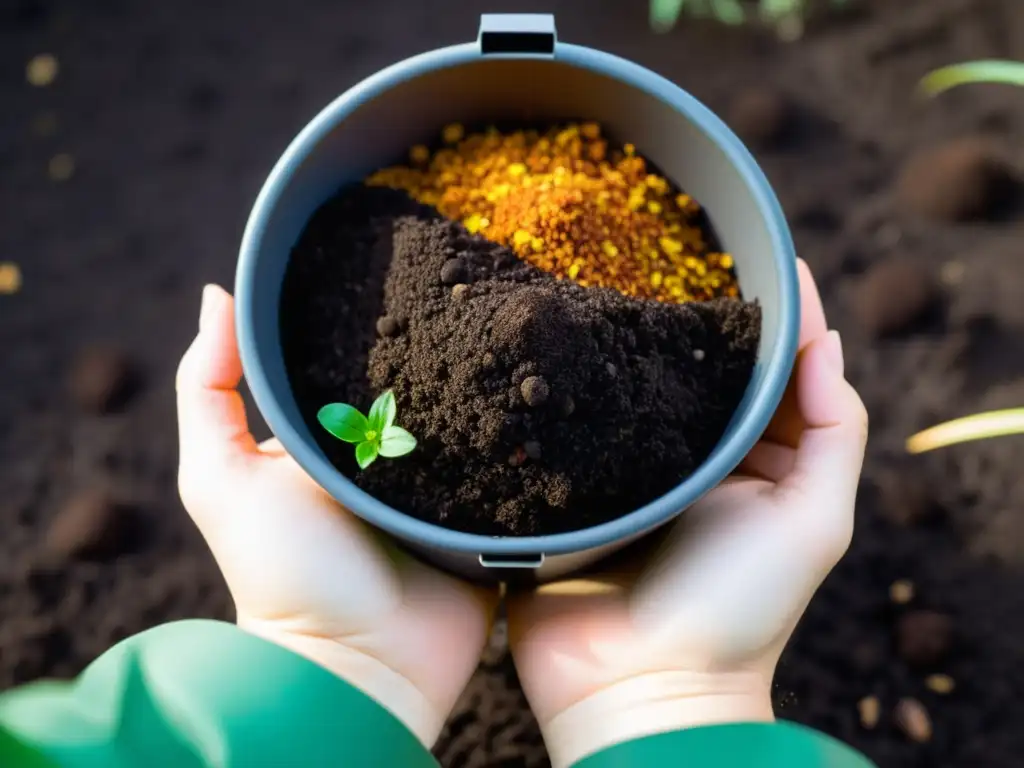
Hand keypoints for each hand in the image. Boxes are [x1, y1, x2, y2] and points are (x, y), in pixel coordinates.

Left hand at [175, 285, 497, 746]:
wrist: (360, 666)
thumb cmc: (283, 575)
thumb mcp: (221, 480)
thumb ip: (208, 391)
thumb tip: (217, 294)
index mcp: (330, 438)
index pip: (356, 362)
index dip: (376, 322)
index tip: (405, 266)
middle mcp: (388, 456)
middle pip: (421, 386)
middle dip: (443, 349)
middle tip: (478, 294)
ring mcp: (441, 486)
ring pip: (472, 420)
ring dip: (490, 391)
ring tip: (518, 334)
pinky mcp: (486, 516)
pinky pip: (510, 467)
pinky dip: (521, 442)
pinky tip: (542, 396)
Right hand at [506, 260, 867, 767]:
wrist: (638, 689)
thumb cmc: (737, 611)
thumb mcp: (814, 523)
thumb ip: (833, 433)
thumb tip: (826, 340)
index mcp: (752, 462)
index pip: (764, 375)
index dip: (768, 318)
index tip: (758, 254)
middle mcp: (690, 461)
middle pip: (690, 374)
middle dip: (682, 318)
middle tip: (661, 252)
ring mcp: (626, 473)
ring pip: (625, 393)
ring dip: (616, 348)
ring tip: (596, 283)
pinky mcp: (569, 489)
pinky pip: (568, 430)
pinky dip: (564, 394)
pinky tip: (548, 349)